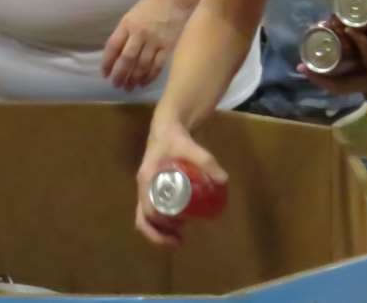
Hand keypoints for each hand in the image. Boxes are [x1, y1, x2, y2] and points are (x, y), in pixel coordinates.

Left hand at [102, 0, 191, 90]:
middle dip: (119, 74)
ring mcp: (155, 40)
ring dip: (133, 79)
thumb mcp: (131, 15)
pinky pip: (157, 65)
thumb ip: (124, 33)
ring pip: (141, 65)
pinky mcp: (168, 46)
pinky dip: (149, 76)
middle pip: (126, 59)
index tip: (105, 74)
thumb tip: (115, 55)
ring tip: (129, 87)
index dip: (107, 62)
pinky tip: (143, 83)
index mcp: (127, 24)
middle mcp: (139, 33)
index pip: (113, 47)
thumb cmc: (151, 6)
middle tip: (116, 85)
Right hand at [133, 116, 225, 247]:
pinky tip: (179, 223)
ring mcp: (148, 188)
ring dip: (160, 230)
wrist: (167, 125)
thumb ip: (206, 161)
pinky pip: (153, 209)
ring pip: (146, 217)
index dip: (159, 226)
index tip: (178, 231)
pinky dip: (162, 221)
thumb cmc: (175, 138)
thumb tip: (223, 180)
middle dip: (157, 234)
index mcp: (147, 179)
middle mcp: (144, 187)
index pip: (147, 210)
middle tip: (179, 241)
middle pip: (143, 218)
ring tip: (179, 238)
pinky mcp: (154, 187)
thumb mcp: (190, 147)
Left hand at [303, 28, 366, 118]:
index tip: (351, 30)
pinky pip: (346, 79)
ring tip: (301, 64)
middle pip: (342, 84)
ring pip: (340, 84)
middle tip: (302, 65)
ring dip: (322, 76)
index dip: (362, 48)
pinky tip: (320, 61)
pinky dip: (332, 73)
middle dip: (322, 77)